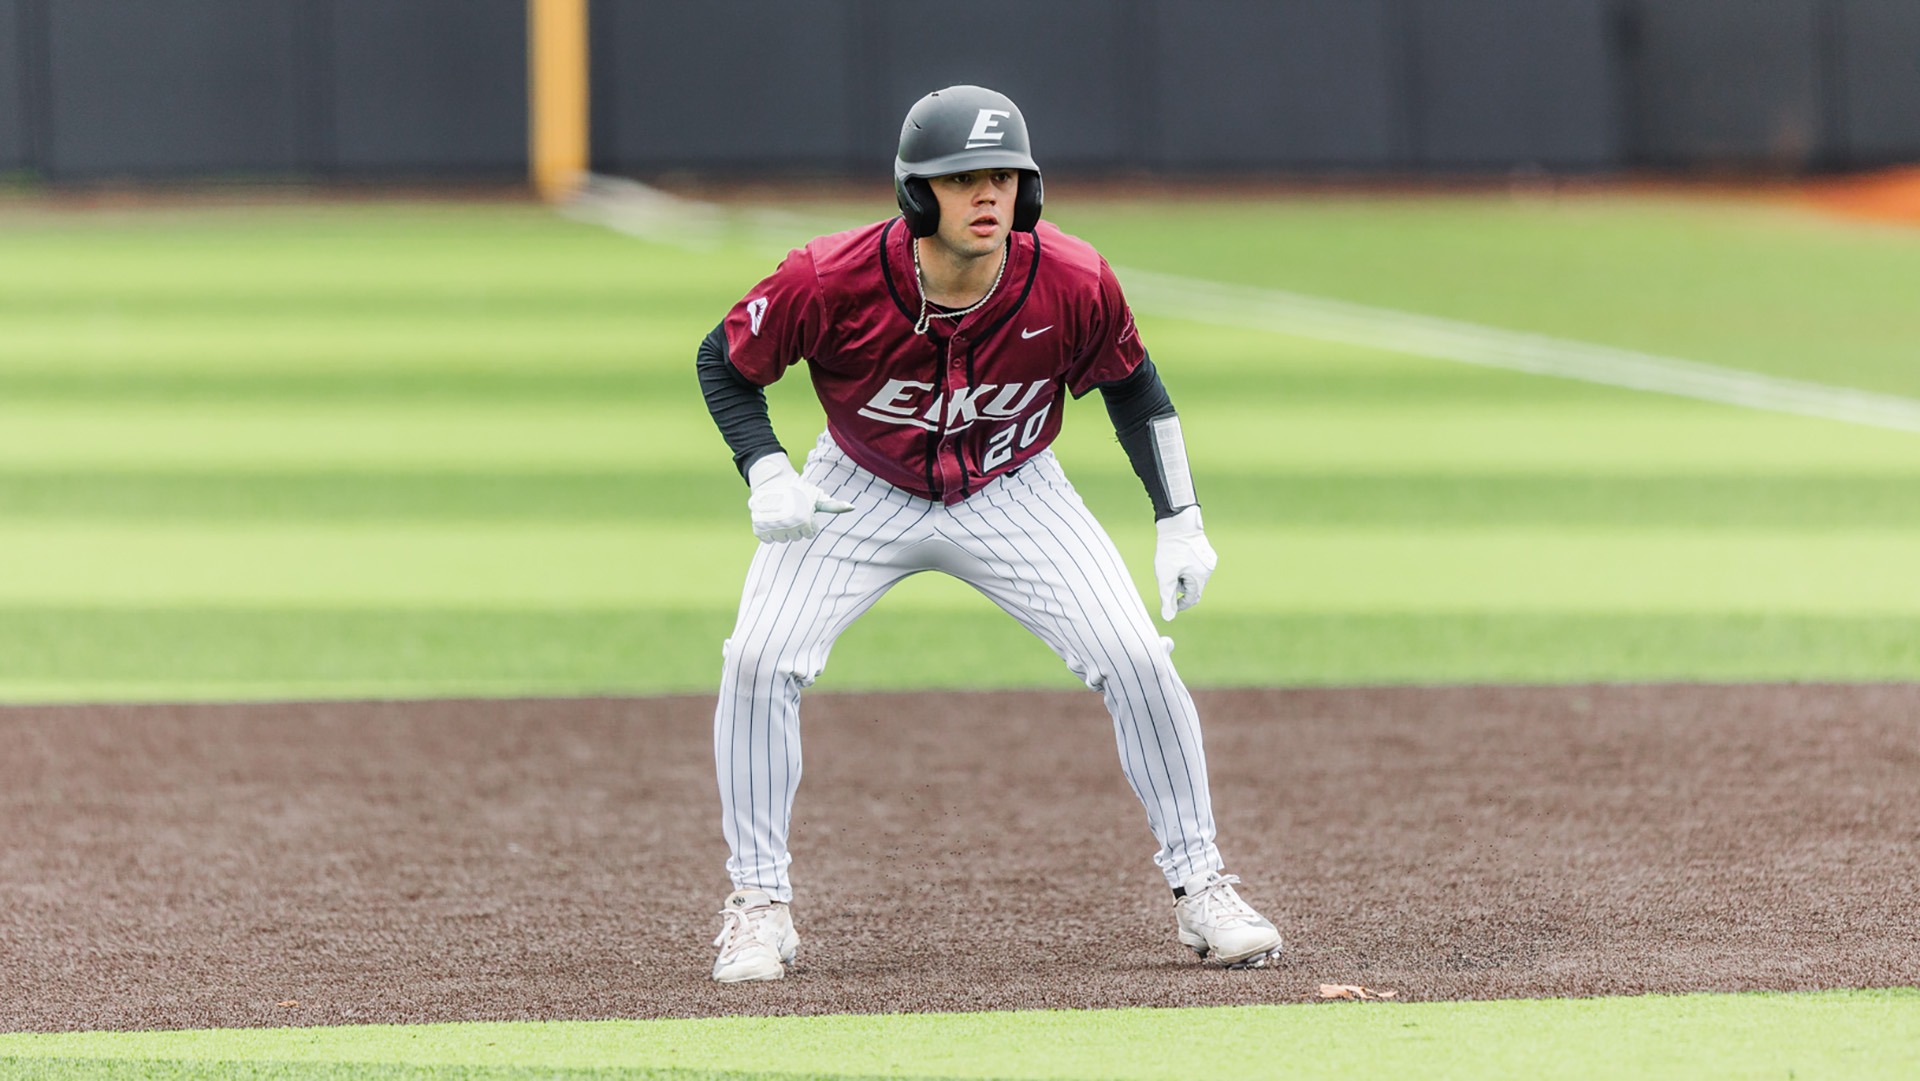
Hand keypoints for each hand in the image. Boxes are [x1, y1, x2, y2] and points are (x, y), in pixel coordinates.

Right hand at [746, 455, 853, 542]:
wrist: (772, 478)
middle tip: (792, 511)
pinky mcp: (759, 527)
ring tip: (782, 514)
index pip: (809, 535)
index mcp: (804, 519)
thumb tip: (853, 507)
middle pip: (796, 538)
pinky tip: (771, 519)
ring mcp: (772, 526)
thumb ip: (833, 506)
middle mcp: (788, 524)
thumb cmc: (798, 488)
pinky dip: (768, 532)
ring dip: (782, 530)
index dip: (808, 523)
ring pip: (782, 539)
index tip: (803, 511)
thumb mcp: (816, 496)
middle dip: (795, 527)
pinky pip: (767, 539)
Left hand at [1154, 505, 1215, 620]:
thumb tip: (1168, 617)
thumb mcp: (1165, 576)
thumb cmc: (1171, 549)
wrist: (1178, 522)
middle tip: (1167, 576)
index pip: (1192, 599)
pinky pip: (1195, 565)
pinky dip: (1185, 566)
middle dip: (1179, 586)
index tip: (1169, 604)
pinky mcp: (1205, 550)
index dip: (1180, 604)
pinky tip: (1177, 556)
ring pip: (1193, 575)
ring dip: (1182, 576)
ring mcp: (1208, 558)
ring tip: (1171, 564)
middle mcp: (1209, 569)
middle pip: (1193, 587)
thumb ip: (1167, 598)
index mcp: (1201, 577)